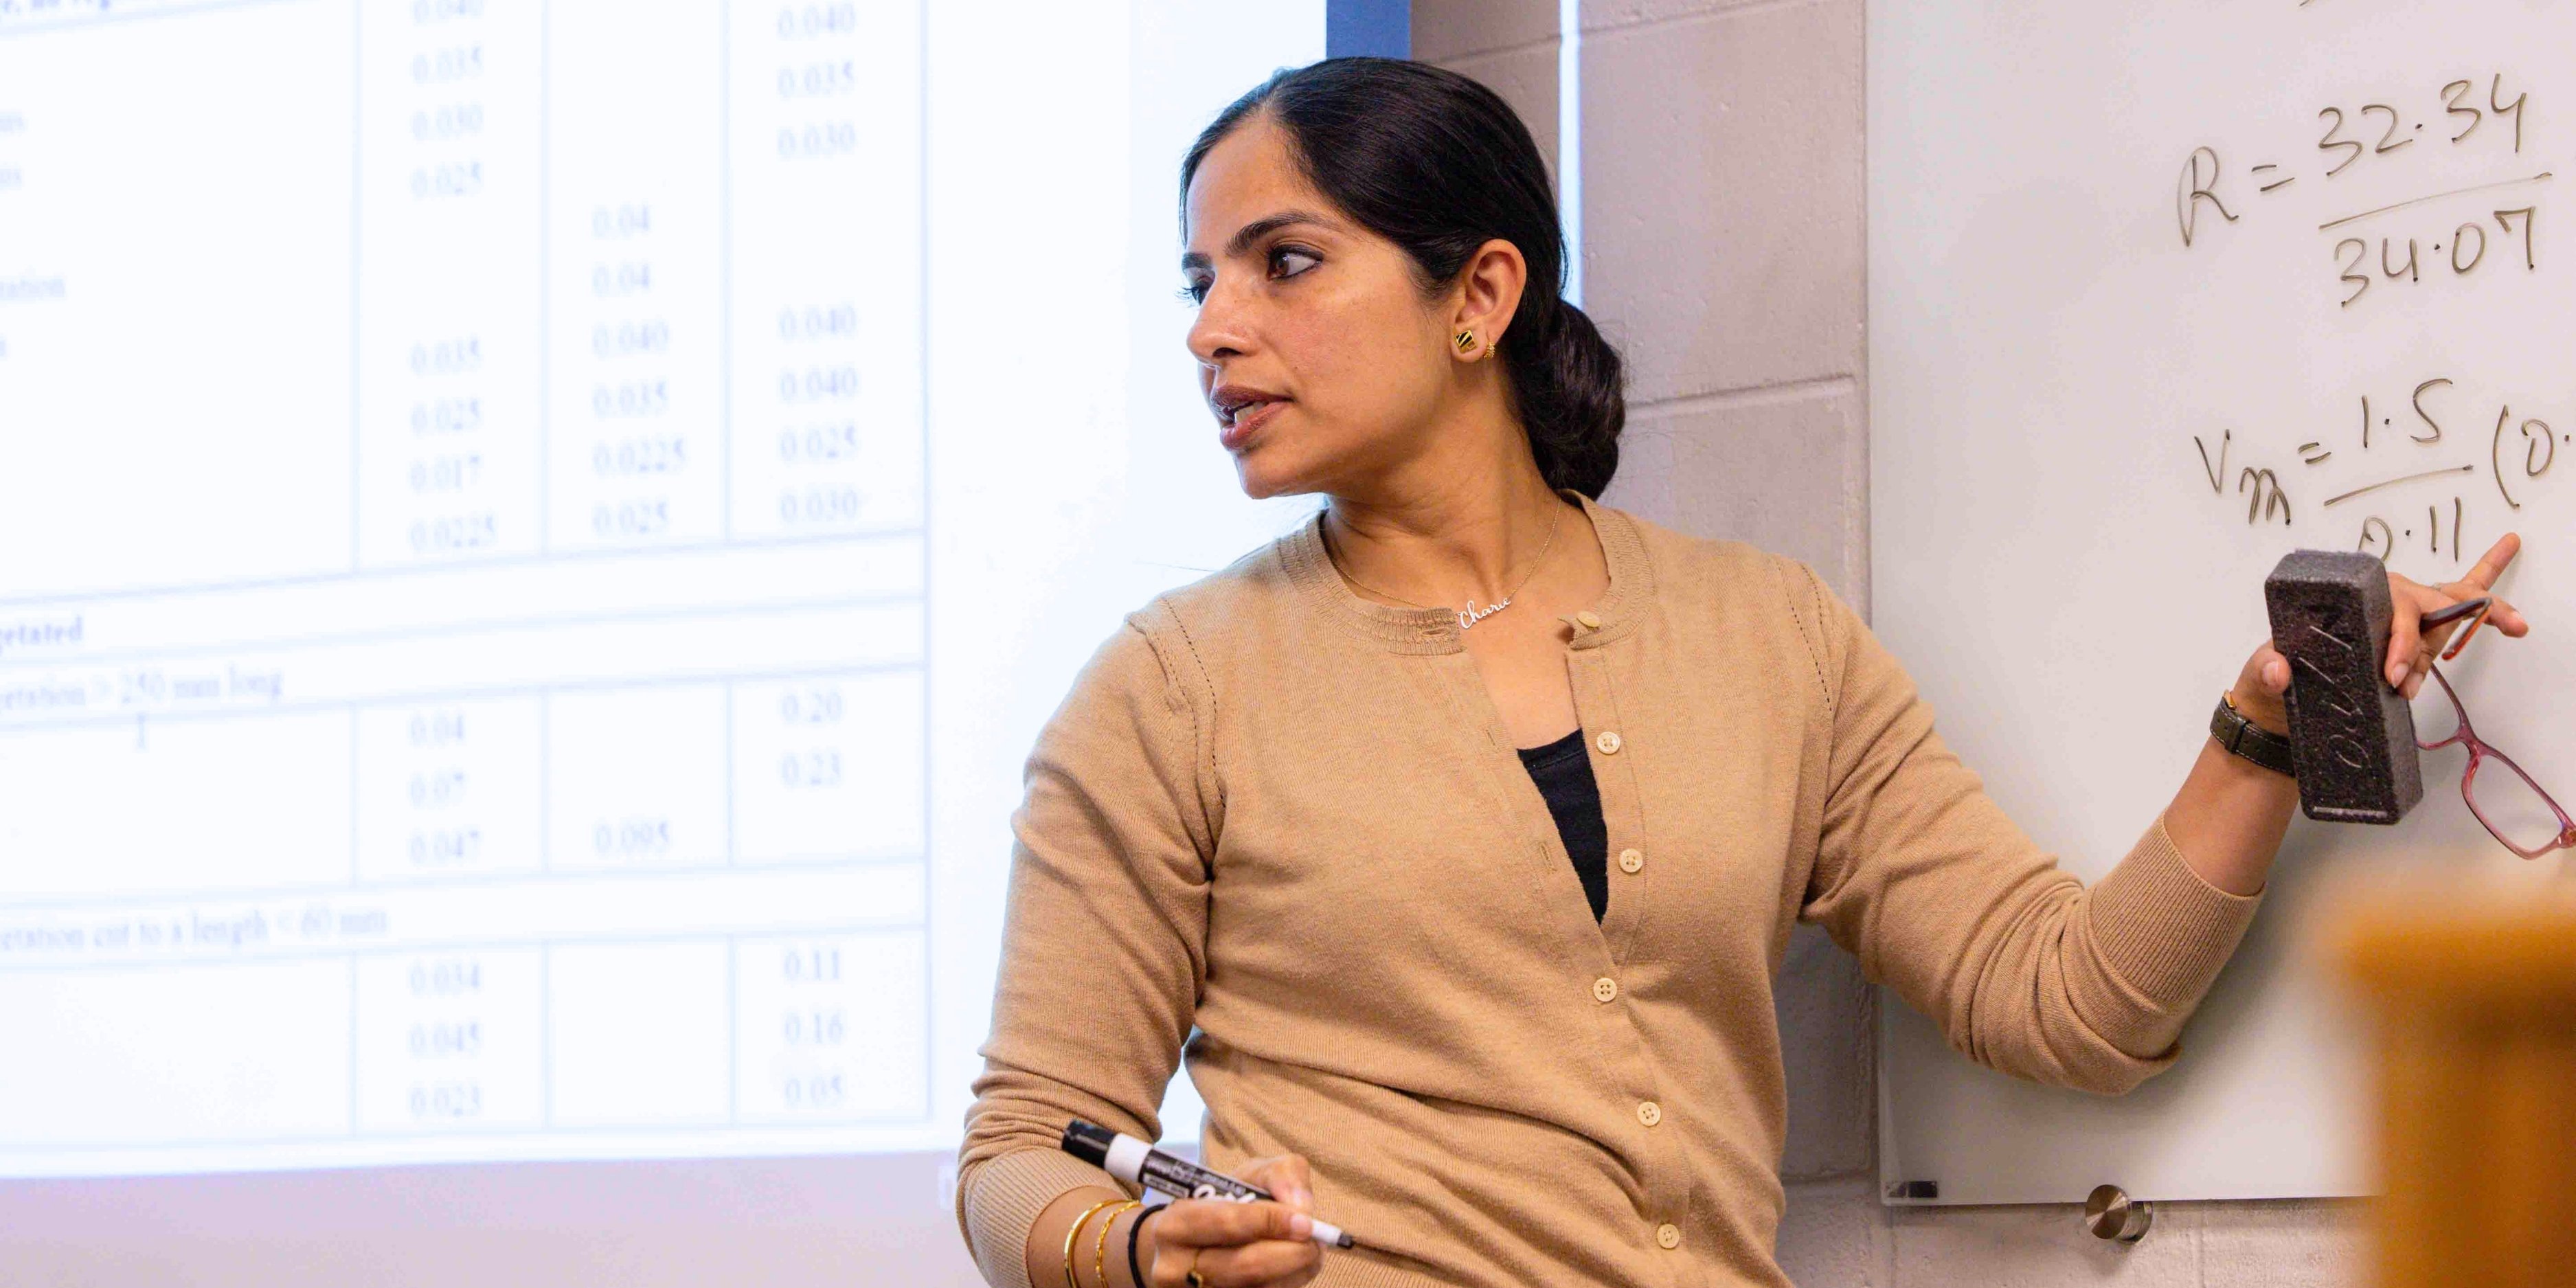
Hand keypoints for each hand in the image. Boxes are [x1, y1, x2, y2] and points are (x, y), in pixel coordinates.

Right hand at [1146, 1155, 1322, 1287]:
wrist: (1191, 1250)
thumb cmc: (1225, 1206)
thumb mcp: (1246, 1177)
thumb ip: (1278, 1175)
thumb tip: (1302, 1207)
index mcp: (1176, 1224)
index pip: (1227, 1223)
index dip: (1271, 1222)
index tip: (1306, 1221)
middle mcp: (1175, 1268)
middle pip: (1247, 1266)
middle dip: (1292, 1253)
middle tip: (1314, 1241)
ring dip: (1296, 1273)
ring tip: (1308, 1253)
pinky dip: (1287, 1285)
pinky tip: (1292, 1272)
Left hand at [2233, 533, 2532, 731]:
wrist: (2274, 712)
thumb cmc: (2270, 684)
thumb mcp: (2260, 677)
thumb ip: (2267, 670)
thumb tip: (2279, 668)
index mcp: (2347, 603)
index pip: (2393, 607)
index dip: (2401, 641)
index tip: (2394, 676)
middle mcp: (2376, 604)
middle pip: (2429, 606)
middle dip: (2440, 635)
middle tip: (2431, 670)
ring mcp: (2395, 621)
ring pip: (2443, 620)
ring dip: (2440, 651)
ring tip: (2406, 687)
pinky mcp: (2407, 642)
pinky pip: (2452, 618)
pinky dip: (2486, 615)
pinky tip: (2515, 624)